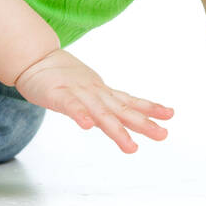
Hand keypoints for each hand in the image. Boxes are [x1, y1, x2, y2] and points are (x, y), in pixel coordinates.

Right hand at [14, 49, 172, 152]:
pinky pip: (71, 107)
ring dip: (116, 129)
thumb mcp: (88, 92)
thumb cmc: (62, 79)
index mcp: (102, 95)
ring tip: (131, 146)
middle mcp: (95, 94)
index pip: (130, 102)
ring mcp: (78, 94)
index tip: (170, 114)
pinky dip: (80, 115)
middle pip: (122, 110)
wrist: (36, 59)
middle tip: (163, 135)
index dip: (150, 108)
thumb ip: (105, 106)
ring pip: (100, 113)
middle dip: (144, 123)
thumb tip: (125, 120)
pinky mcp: (58, 96)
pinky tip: (88, 126)